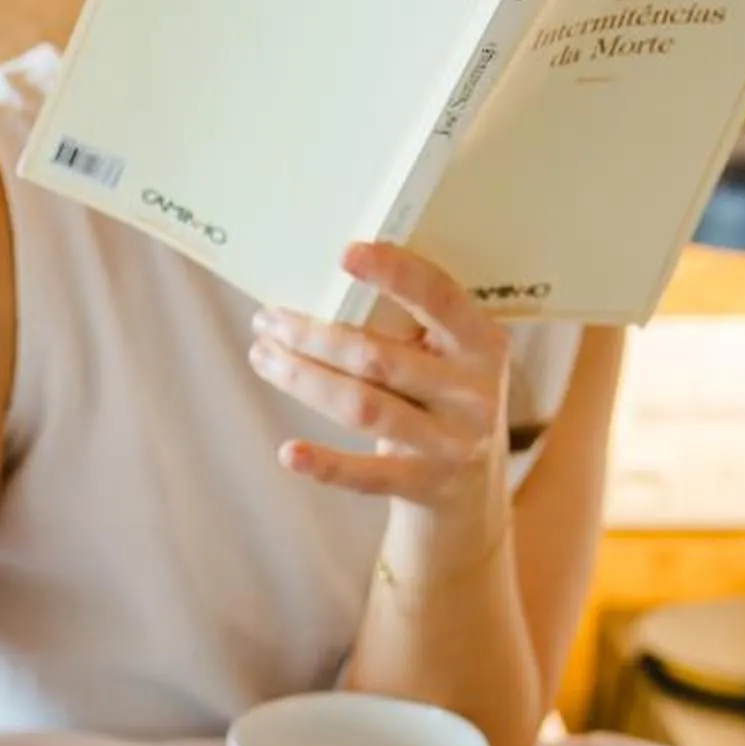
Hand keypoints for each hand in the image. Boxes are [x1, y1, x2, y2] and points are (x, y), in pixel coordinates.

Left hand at [247, 239, 508, 518]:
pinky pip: (367, 475)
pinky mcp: (425, 486)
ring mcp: (451, 443)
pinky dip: (325, 463)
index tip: (346, 252)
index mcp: (481, 343)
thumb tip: (321, 293)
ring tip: (263, 357)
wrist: (473, 492)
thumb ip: (408, 332)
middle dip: (314, 335)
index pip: (439, 298)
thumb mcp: (448, 361)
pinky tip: (289, 451)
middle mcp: (473, 391)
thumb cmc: (442, 405)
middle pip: (379, 357)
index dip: (395, 274)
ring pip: (364, 407)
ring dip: (304, 380)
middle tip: (268, 319)